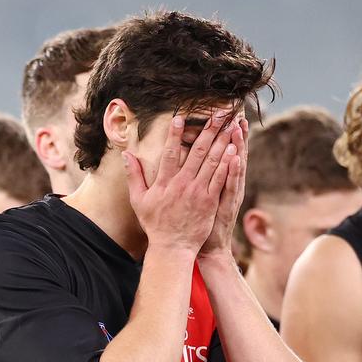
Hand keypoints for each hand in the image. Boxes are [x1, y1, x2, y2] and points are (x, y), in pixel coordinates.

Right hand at [124, 112, 235, 254]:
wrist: (173, 247)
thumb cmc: (155, 224)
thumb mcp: (139, 200)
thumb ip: (134, 176)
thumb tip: (127, 155)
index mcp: (165, 182)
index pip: (171, 152)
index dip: (176, 134)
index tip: (182, 117)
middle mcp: (183, 184)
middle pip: (197, 152)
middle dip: (208, 131)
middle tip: (217, 114)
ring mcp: (198, 192)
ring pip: (212, 162)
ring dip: (222, 142)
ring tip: (229, 126)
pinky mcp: (210, 201)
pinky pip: (220, 178)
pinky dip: (227, 163)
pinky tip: (234, 150)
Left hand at [199, 118, 248, 258]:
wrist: (208, 248)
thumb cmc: (199, 224)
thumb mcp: (199, 198)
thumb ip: (196, 178)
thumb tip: (187, 160)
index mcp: (218, 181)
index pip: (223, 154)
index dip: (226, 136)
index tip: (227, 117)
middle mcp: (228, 185)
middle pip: (233, 155)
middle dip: (235, 135)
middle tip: (238, 114)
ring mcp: (229, 195)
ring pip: (235, 167)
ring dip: (238, 147)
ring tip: (239, 128)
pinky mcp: (227, 205)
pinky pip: (231, 186)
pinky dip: (234, 172)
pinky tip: (235, 158)